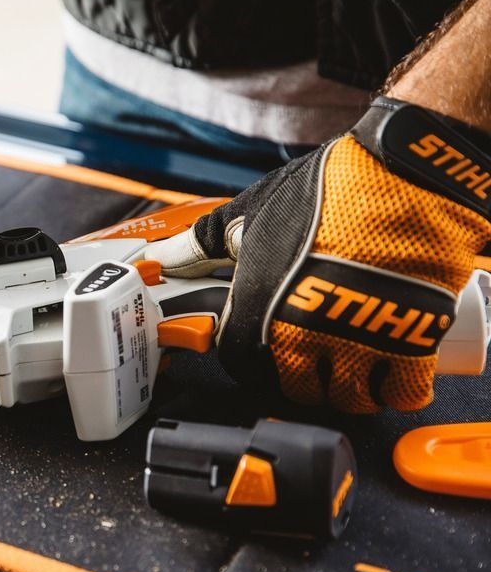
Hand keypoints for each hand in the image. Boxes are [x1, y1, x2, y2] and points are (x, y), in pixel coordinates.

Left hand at [146, 98, 490, 412]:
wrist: (406, 174)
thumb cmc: (326, 190)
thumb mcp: (251, 211)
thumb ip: (202, 244)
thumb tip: (159, 259)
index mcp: (259, 307)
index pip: (239, 363)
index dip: (248, 360)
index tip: (260, 352)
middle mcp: (303, 335)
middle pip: (296, 388)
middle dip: (301, 379)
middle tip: (312, 359)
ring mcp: (358, 344)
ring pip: (347, 398)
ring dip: (348, 389)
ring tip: (353, 365)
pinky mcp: (412, 343)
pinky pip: (401, 392)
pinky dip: (395, 390)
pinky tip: (392, 371)